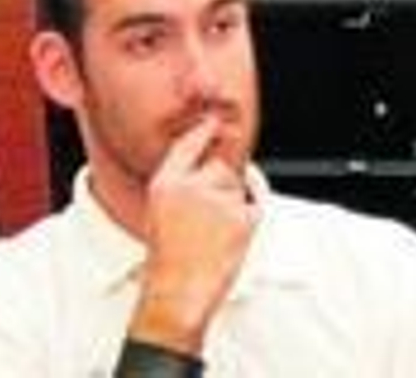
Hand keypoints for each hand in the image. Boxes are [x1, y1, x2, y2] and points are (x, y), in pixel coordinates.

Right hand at [126, 117, 258, 355]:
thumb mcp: (161, 212)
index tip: (215, 120)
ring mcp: (217, 200)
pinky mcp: (240, 217)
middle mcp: (190, 186)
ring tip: (213, 235)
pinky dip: (250, 219)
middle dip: (223, 185)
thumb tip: (215, 162)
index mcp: (166, 183)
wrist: (176, 294)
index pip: (189, 143)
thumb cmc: (168, 259)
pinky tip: (230, 239)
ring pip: (239, 188)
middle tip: (208, 220)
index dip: (205, 130)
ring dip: (234, 205)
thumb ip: (183, 182)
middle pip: (222, 167)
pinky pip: (254, 205)